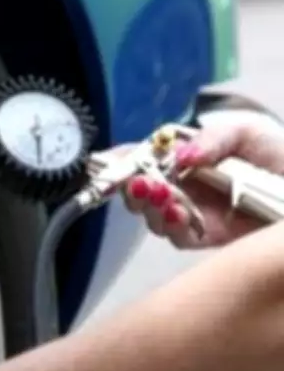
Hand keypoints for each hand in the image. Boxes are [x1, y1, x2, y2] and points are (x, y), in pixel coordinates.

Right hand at [123, 119, 283, 248]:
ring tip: (163, 196)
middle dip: (132, 189)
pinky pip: (178, 237)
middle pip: (138, 193)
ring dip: (153, 207)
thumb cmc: (277, 154)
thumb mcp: (246, 132)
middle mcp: (179, 188)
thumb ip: (213, 138)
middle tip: (139, 183)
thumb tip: (181, 155)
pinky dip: (173, 226)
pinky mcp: (204, 238)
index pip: (141, 159)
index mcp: (182, 159)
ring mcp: (189, 215)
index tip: (105, 163)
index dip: (119, 162)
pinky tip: (178, 213)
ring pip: (153, 218)